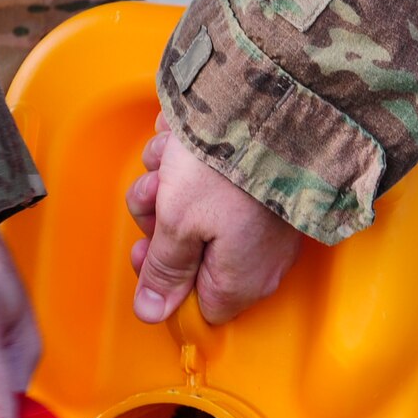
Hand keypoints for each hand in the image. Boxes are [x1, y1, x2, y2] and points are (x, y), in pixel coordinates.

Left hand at [125, 126, 301, 324]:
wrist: (272, 105)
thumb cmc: (226, 168)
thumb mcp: (178, 223)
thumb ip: (164, 270)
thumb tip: (151, 312)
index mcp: (239, 280)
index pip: (196, 305)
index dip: (164, 279)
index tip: (146, 249)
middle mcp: (260, 259)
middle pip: (192, 258)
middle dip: (162, 221)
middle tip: (154, 194)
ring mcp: (266, 224)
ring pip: (198, 216)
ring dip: (171, 184)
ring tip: (171, 156)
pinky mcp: (266, 190)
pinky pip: (219, 188)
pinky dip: (195, 164)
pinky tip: (187, 143)